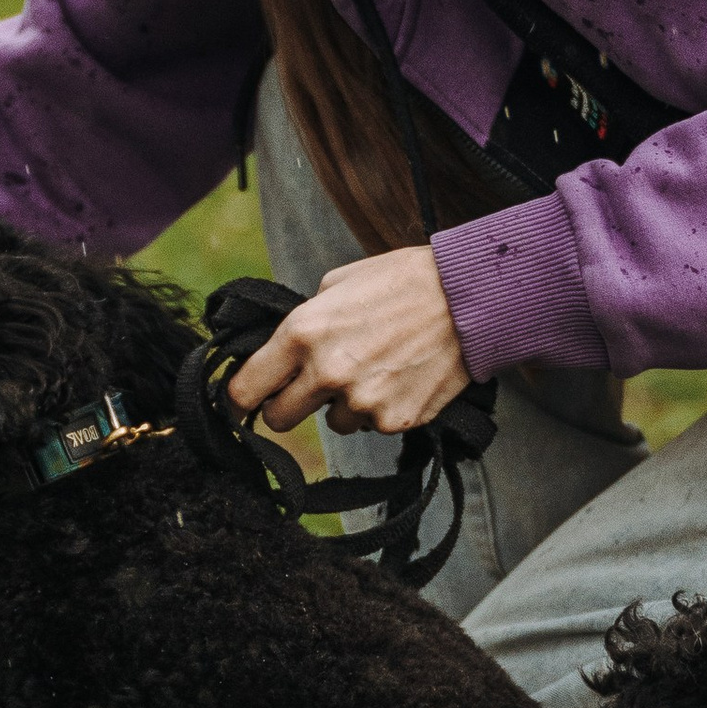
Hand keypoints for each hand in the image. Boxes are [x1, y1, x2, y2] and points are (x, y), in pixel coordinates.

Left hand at [227, 248, 473, 440]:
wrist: (468, 298)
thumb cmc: (402, 282)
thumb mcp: (337, 284)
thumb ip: (305, 321)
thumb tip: (284, 352)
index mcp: (303, 333)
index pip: (245, 388)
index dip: (238, 400)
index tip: (241, 404)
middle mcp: (326, 372)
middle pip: (278, 419)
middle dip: (287, 406)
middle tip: (308, 389)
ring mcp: (361, 402)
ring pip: (333, 423)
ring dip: (344, 405)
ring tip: (376, 368)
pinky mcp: (394, 421)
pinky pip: (372, 425)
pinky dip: (382, 408)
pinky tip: (401, 376)